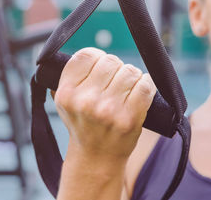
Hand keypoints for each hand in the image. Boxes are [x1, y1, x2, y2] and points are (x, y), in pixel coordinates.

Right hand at [54, 47, 155, 162]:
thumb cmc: (83, 124)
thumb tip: (85, 54)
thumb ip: (67, 76)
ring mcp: (108, 110)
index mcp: (66, 93)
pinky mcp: (129, 118)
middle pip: (111, 61)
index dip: (97, 57)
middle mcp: (85, 101)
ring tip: (127, 89)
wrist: (97, 157)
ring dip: (132, 77)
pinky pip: (146, 85)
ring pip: (130, 71)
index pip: (86, 55)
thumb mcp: (64, 102)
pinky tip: (140, 91)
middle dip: (116, 68)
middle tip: (114, 82)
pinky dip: (147, 84)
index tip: (100, 67)